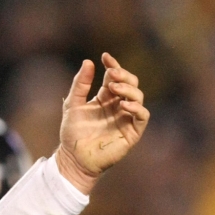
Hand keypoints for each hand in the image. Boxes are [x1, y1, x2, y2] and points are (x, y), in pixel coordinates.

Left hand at [56, 53, 148, 193]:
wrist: (73, 158)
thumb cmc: (72, 133)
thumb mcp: (72, 105)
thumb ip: (80, 84)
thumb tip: (88, 62)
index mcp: (104, 98)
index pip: (114, 76)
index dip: (113, 65)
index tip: (105, 57)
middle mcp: (118, 106)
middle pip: (130, 84)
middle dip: (123, 75)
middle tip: (112, 73)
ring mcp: (126, 118)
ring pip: (138, 97)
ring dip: (128, 89)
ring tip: (114, 88)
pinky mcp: (132, 132)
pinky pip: (142, 116)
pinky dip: (137, 108)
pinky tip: (124, 105)